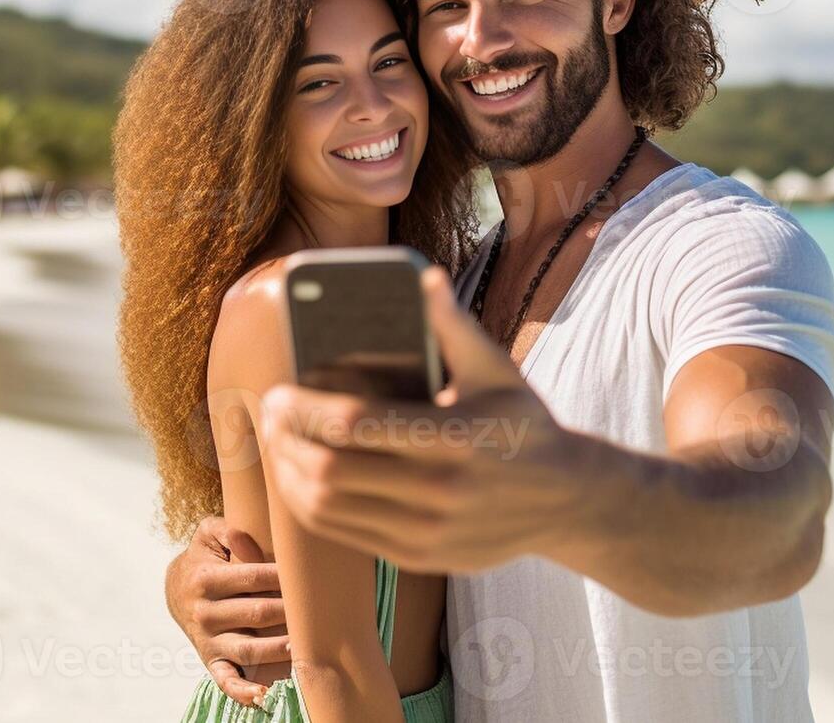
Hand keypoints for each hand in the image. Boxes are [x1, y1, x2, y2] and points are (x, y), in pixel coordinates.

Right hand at [164, 516, 288, 706]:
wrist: (176, 589)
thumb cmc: (204, 558)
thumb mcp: (207, 535)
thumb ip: (227, 530)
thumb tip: (246, 538)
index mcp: (206, 579)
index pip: (253, 577)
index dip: (283, 576)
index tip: (306, 576)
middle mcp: (205, 612)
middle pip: (256, 613)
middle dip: (287, 611)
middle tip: (316, 609)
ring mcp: (208, 640)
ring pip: (247, 648)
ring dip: (276, 649)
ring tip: (302, 644)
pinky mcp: (211, 660)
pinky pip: (226, 680)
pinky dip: (242, 690)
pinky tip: (263, 694)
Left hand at [260, 267, 593, 573]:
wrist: (566, 501)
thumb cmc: (525, 423)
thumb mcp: (499, 371)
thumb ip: (454, 327)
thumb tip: (423, 277)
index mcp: (456, 437)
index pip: (357, 424)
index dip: (305, 408)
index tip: (279, 392)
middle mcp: (440, 490)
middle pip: (330, 469)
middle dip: (285, 439)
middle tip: (268, 413)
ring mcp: (427, 530)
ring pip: (328, 507)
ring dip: (288, 473)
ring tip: (277, 442)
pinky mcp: (418, 557)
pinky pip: (343, 533)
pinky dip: (309, 505)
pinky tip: (299, 476)